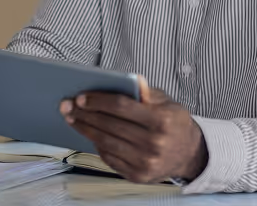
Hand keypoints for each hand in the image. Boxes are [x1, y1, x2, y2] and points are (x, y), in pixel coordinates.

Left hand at [59, 77, 207, 183]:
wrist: (188, 153)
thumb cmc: (174, 122)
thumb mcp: (166, 101)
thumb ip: (147, 92)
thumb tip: (132, 79)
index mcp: (161, 120)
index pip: (122, 107)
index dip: (99, 101)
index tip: (81, 97)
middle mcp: (153, 143)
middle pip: (110, 125)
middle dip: (85, 114)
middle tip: (67, 106)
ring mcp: (144, 162)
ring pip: (106, 142)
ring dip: (85, 129)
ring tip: (72, 118)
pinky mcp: (137, 175)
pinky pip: (110, 158)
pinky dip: (96, 144)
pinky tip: (88, 133)